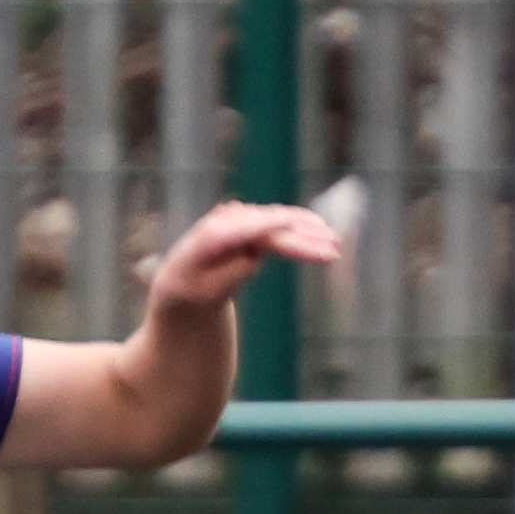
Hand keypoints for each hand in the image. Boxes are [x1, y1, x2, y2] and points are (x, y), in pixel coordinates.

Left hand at [140, 200, 348, 322]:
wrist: (180, 282)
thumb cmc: (188, 293)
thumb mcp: (202, 294)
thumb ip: (228, 275)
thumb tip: (256, 257)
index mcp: (207, 238)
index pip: (240, 231)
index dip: (264, 225)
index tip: (287, 223)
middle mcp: (225, 221)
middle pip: (267, 229)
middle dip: (299, 238)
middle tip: (330, 250)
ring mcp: (240, 219)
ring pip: (278, 223)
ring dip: (307, 231)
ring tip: (334, 241)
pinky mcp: (252, 223)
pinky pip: (280, 224)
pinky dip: (301, 225)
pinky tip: (320, 227)